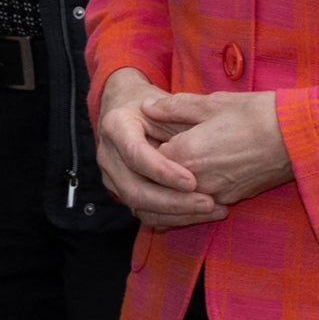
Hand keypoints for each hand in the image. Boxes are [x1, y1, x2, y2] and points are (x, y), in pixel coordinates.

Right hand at [96, 68, 227, 229]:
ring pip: (139, 206)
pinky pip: (145, 212)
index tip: (193, 181)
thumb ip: (180, 121)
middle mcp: (108, 155)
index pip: (136, 154)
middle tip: (208, 203)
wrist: (131, 109)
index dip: (163, 172)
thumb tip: (194, 147)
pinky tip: (197, 214)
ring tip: (210, 210)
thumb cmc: (154, 106)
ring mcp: (112, 177)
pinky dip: (172, 217)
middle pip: (135, 189)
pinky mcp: (121, 192)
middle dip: (173, 201)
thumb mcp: (168, 102)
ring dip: (176, 214)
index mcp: (116, 125)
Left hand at [145, 89, 293, 206]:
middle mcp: (195, 181)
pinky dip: (188, 202)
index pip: (146, 163)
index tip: (142, 141)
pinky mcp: (231, 200)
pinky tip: (189, 186)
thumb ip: (173, 107)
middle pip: (157, 191)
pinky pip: (199, 208)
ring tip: (163, 180)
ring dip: (167, 196)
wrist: (296, 137)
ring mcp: (214, 195)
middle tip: (144, 165)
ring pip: (176, 206)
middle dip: (148, 180)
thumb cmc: (255, 114)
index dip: (142, 152)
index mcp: (185, 154)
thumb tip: (146, 107)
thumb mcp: (211, 102)